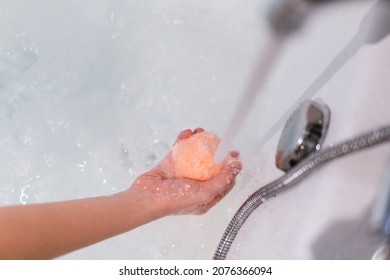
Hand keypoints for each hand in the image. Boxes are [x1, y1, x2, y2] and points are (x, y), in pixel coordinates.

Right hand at [127, 128, 241, 215]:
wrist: (145, 197)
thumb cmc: (172, 201)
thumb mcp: (203, 194)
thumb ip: (222, 181)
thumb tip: (237, 167)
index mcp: (206, 196)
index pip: (224, 181)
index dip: (230, 168)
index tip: (234, 154)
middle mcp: (196, 185)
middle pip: (211, 165)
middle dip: (216, 150)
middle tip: (220, 140)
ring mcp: (183, 174)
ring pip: (195, 154)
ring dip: (199, 141)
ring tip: (202, 131)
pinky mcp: (171, 164)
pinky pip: (180, 149)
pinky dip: (184, 140)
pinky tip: (187, 133)